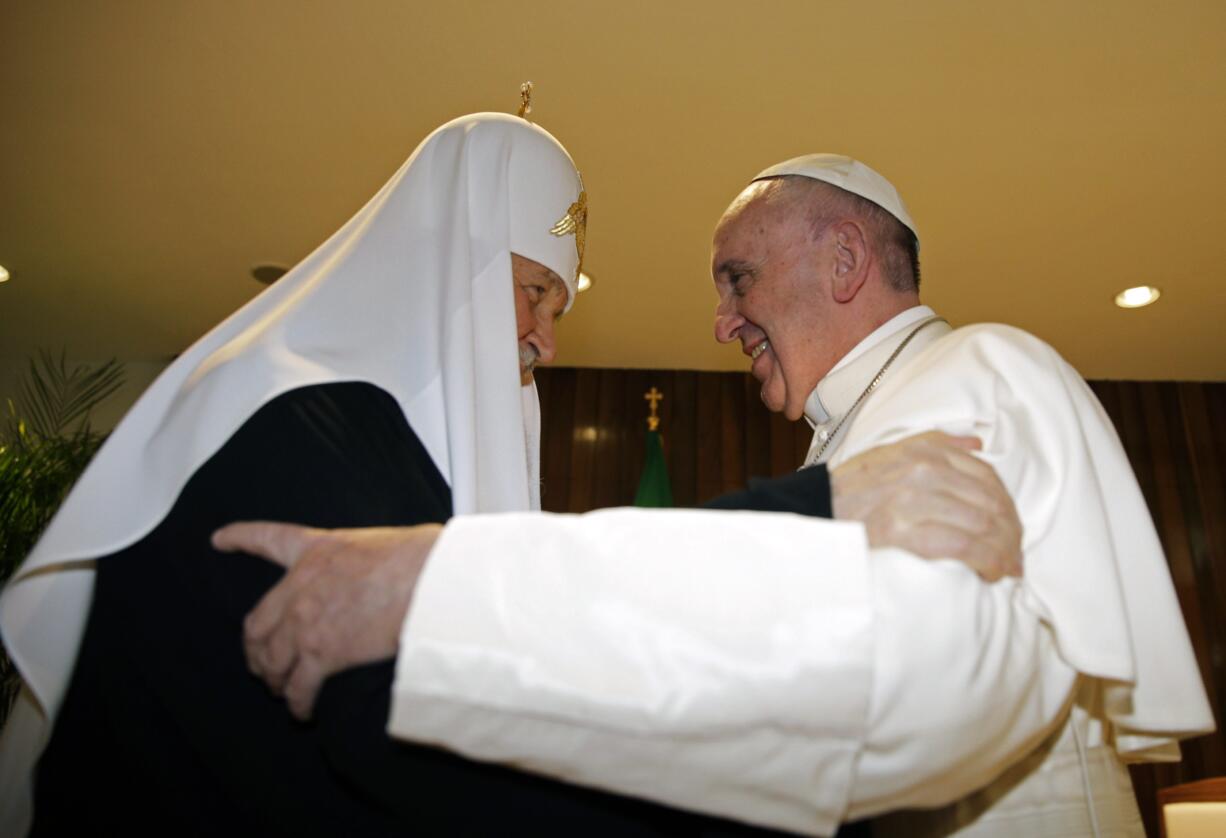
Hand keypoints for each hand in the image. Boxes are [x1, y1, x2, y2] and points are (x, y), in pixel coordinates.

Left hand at [211, 521, 442, 719]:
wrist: (430, 577)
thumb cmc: (420, 556)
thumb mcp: (377, 542)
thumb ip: (360, 560)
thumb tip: (380, 579)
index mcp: (316, 550)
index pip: (268, 539)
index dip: (240, 538)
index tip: (219, 539)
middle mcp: (300, 585)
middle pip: (257, 623)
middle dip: (255, 649)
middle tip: (262, 664)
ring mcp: (307, 621)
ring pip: (270, 659)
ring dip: (272, 679)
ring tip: (280, 690)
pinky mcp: (323, 653)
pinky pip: (298, 687)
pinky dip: (296, 703)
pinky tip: (302, 710)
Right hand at [830, 432, 1022, 580]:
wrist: (809, 514)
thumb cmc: (848, 491)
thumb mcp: (887, 454)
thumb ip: (933, 444)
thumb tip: (977, 443)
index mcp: (923, 451)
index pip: (985, 476)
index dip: (1007, 506)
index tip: (1011, 529)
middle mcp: (922, 470)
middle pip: (990, 502)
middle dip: (1010, 534)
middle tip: (1014, 557)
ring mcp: (913, 499)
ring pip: (983, 525)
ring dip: (1003, 552)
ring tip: (1006, 569)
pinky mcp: (904, 531)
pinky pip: (963, 546)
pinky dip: (986, 562)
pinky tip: (991, 573)